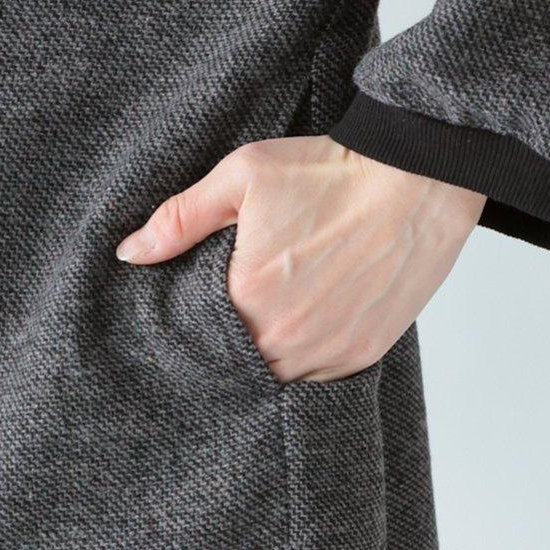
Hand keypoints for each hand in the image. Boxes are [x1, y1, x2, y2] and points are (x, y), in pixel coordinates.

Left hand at [115, 135, 485, 382]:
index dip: (193, 325)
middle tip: (236, 310)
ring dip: (266, 356)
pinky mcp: (362, 355)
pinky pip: (319, 377)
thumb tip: (131, 253)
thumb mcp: (243, 176)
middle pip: (236, 362)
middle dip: (228, 342)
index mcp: (247, 296)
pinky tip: (306, 322)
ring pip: (276, 375)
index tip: (197, 309)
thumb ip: (180, 219)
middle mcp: (285, 337)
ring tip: (271, 316)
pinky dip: (306, 358)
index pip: (196, 336)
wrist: (418, 178)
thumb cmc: (331, 172)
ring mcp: (327, 352)